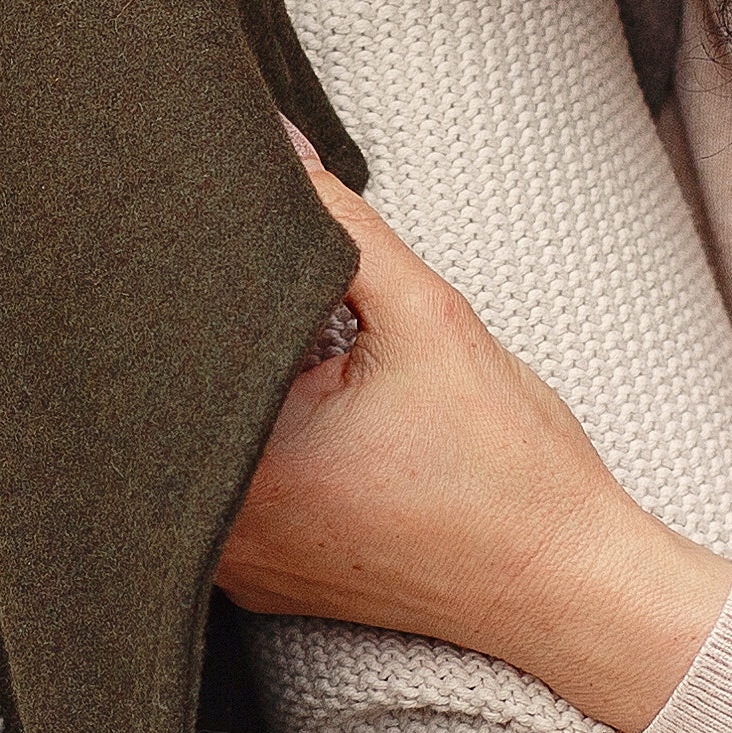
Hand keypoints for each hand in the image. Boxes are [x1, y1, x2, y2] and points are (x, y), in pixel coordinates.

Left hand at [216, 143, 731, 732]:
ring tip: (304, 361)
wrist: (565, 584)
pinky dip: (253, 446)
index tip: (218, 249)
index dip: (185, 277)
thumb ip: (343, 224)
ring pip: (194, 443)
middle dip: (212, 330)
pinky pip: (224, 492)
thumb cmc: (511, 472)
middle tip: (268, 296)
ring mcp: (232, 563)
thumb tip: (278, 148)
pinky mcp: (260, 578)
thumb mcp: (429, 319)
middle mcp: (215, 525)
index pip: (166, 339)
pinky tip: (311, 421)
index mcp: (239, 461)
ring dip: (234, 393)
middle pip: (171, 394)